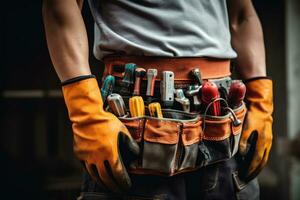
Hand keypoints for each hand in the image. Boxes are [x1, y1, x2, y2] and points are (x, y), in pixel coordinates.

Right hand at [62, 76, 138, 192]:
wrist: (87, 116)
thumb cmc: (105, 121)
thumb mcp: (122, 130)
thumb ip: (130, 143)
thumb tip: (137, 153)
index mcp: (110, 152)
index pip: (118, 172)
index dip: (123, 181)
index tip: (126, 185)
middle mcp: (98, 157)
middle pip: (106, 177)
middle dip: (113, 186)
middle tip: (118, 190)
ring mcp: (87, 157)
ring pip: (95, 175)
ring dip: (102, 182)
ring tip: (107, 186)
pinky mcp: (79, 154)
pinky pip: (85, 167)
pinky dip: (92, 173)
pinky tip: (96, 175)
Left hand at [239, 78, 272, 180]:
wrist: (261, 106)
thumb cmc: (253, 115)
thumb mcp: (246, 126)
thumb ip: (243, 140)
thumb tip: (241, 153)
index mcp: (262, 141)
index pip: (256, 159)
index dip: (250, 168)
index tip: (244, 175)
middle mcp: (267, 143)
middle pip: (261, 162)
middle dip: (254, 171)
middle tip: (246, 178)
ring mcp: (268, 142)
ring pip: (264, 158)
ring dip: (257, 167)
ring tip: (250, 174)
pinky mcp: (266, 139)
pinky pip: (263, 153)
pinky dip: (259, 160)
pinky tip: (254, 162)